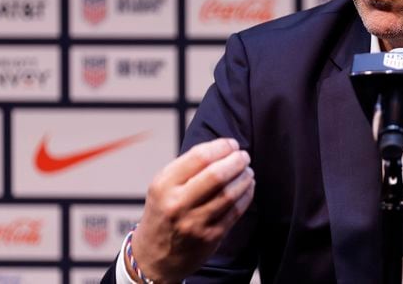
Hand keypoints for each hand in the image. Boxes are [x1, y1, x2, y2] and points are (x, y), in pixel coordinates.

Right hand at [128, 138, 254, 282]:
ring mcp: (194, 223)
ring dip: (244, 178)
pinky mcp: (210, 237)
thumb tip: (224, 147)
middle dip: (237, 161)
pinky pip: (235, 211)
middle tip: (243, 156)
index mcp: (164, 185)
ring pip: (229, 193)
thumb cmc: (164, 213)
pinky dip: (246, 195)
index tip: (232, 144)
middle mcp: (177, 204)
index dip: (222, 147)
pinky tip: (248, 187)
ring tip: (247, 171)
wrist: (154, 257)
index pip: (199, 157)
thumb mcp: (163, 186)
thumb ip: (188, 166)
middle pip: (217, 175)